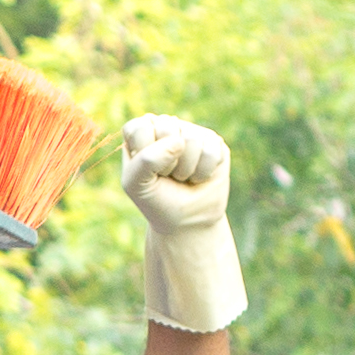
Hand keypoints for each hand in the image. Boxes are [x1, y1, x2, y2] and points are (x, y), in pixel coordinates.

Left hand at [118, 115, 246, 335]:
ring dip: (186, 168)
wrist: (191, 230)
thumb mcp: (137, 188)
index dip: (143, 152)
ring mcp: (192, 134)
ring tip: (186, 182)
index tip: (148, 177)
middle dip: (165, 162)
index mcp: (140, 136)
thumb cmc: (158, 211)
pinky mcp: (217, 144)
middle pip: (164, 126)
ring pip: (188, 138)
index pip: (138, 124)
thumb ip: (144, 162)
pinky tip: (202, 180)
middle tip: (170, 181)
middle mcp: (166, 129)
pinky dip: (205, 169)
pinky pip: (210, 147)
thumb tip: (174, 143)